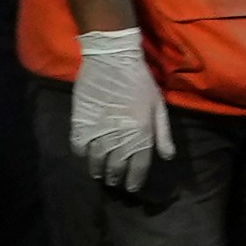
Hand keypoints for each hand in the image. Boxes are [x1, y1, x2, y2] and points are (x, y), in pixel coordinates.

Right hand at [70, 28, 176, 190]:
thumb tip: (167, 157)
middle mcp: (119, 137)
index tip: (132, 187)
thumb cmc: (139, 80)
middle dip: (116, 177)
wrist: (111, 59)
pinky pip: (79, 146)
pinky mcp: (80, 122)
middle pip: (116, 166)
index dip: (135, 180)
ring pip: (96, 160)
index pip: (138, 166)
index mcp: (141, 133)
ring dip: (98, 169)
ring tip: (99, 173)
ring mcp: (98, 130)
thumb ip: (163, 133)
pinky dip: (81, 153)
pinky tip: (85, 154)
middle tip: (115, 181)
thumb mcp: (158, 105)